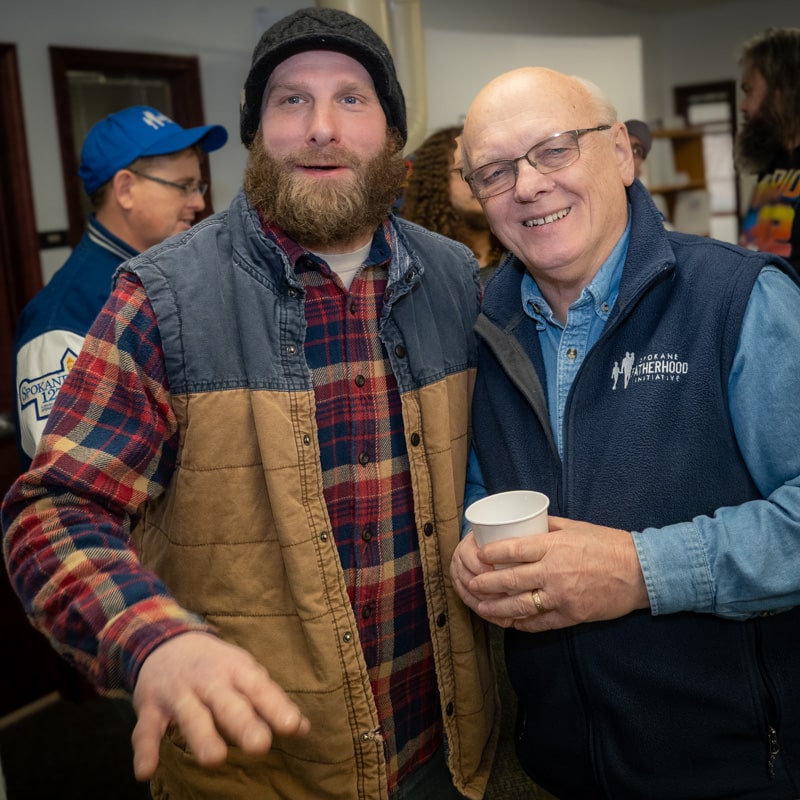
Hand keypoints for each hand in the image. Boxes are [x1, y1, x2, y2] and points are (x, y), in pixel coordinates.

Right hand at [131, 632, 309, 780]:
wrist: (164, 639)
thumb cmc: (216, 665)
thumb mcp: (244, 672)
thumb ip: (270, 700)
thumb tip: (304, 729)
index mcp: (236, 670)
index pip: (259, 688)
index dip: (276, 707)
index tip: (294, 727)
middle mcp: (209, 680)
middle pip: (227, 702)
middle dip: (243, 723)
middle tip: (261, 746)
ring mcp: (179, 693)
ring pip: (190, 715)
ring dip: (202, 736)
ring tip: (215, 759)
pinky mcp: (151, 707)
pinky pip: (146, 730)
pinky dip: (145, 750)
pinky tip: (146, 772)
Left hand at [452, 516, 649, 631]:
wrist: (639, 572)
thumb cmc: (607, 544)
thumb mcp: (575, 527)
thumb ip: (548, 527)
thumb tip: (524, 525)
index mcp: (553, 547)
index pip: (513, 550)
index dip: (491, 554)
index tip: (478, 555)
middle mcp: (553, 572)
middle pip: (510, 580)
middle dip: (486, 584)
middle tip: (472, 584)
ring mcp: (561, 597)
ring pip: (519, 605)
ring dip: (496, 608)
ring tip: (482, 607)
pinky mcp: (570, 616)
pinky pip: (539, 623)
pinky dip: (522, 624)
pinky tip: (509, 623)